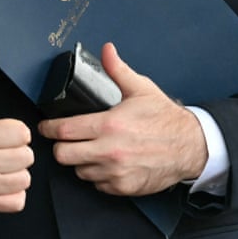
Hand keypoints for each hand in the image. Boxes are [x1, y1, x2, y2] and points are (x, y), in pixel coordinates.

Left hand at [38, 42, 207, 195]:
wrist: (192, 147)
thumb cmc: (165, 119)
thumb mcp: (140, 89)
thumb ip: (118, 70)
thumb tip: (107, 50)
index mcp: (109, 124)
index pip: (64, 130)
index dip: (49, 128)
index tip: (45, 127)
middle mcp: (109, 151)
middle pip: (63, 155)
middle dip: (60, 147)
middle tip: (65, 140)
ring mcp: (116, 171)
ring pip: (79, 172)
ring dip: (80, 162)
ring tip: (88, 151)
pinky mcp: (124, 187)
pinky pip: (97, 185)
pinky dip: (97, 176)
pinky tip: (105, 164)